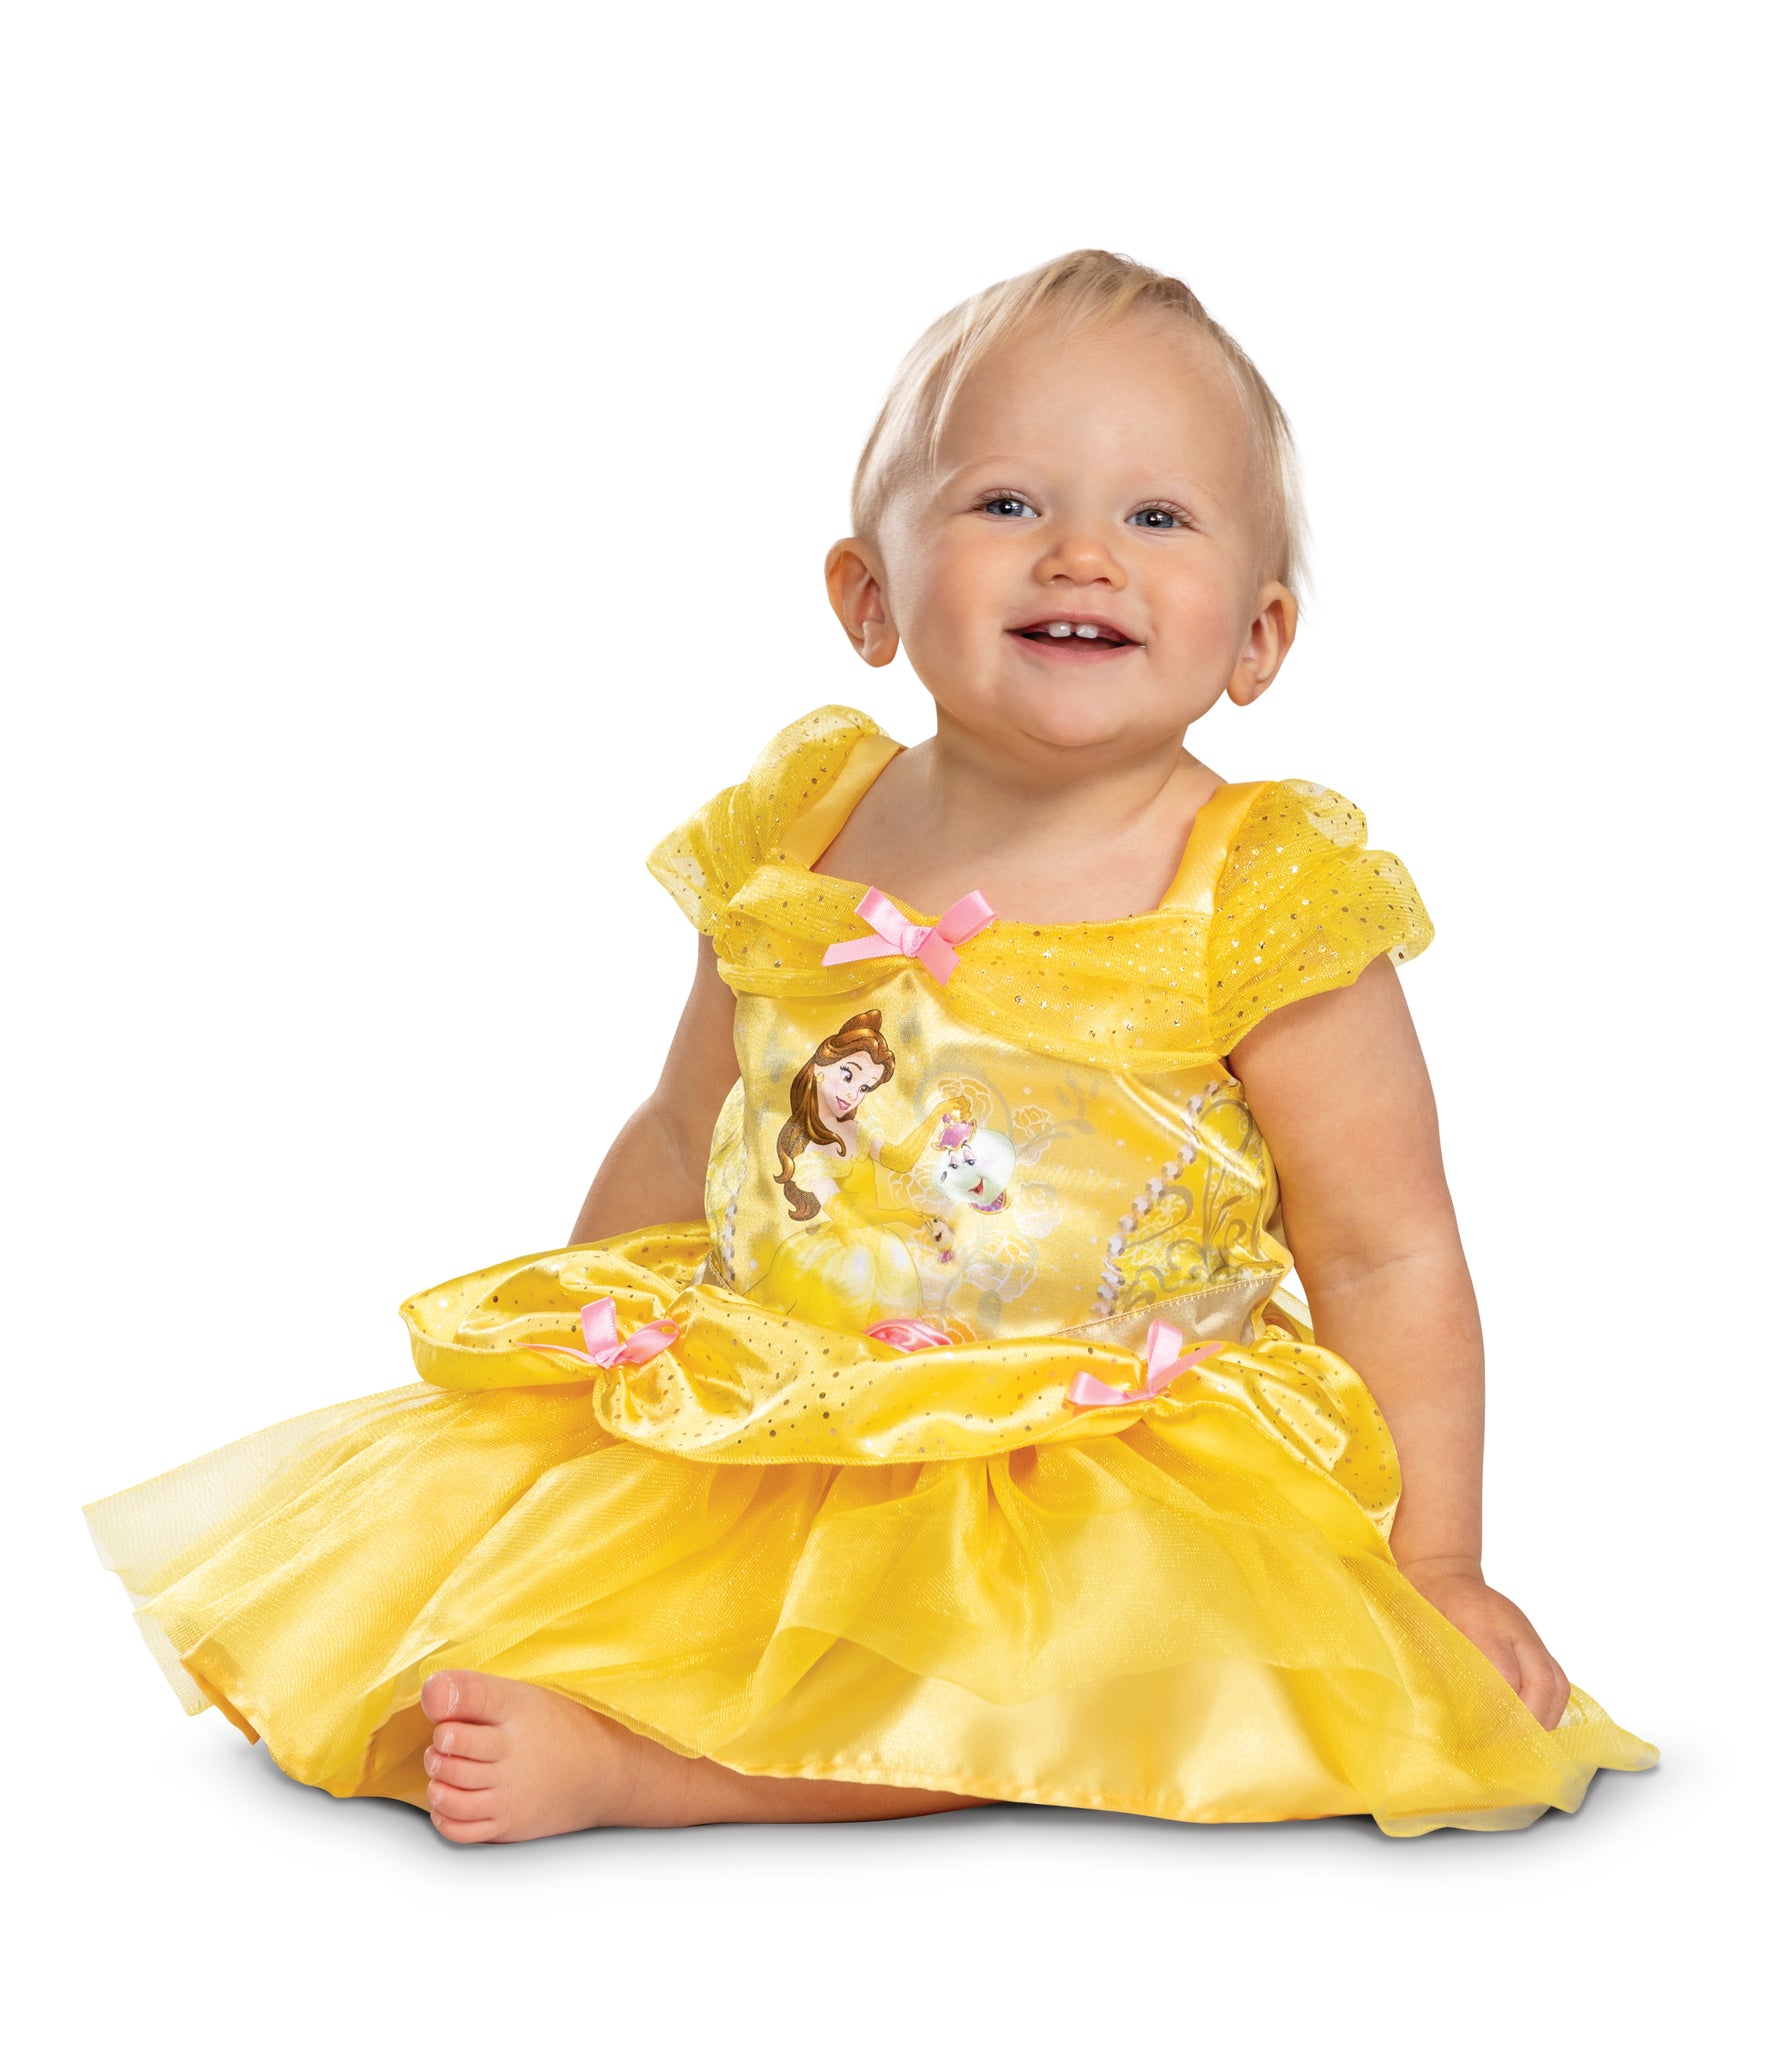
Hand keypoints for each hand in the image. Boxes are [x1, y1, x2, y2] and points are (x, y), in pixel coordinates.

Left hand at [1399, 1557, 1569, 1729]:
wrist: (1443, 1571)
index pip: (1505, 1675)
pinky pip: (1554, 1677)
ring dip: (1546, 1717)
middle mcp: (1515, 1628)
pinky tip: (1533, 1725)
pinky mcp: (1534, 1644)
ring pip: (1556, 1682)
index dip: (1502, 1711)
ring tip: (1528, 1743)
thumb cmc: (1427, 1601)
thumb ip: (1438, 1667)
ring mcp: (1529, 1635)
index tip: (1487, 1739)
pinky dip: (1549, 1705)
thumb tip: (1447, 1714)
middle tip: (1515, 1750)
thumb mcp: (1422, 1629)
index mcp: (1482, 1622)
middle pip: (1543, 1680)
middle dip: (1532, 1720)